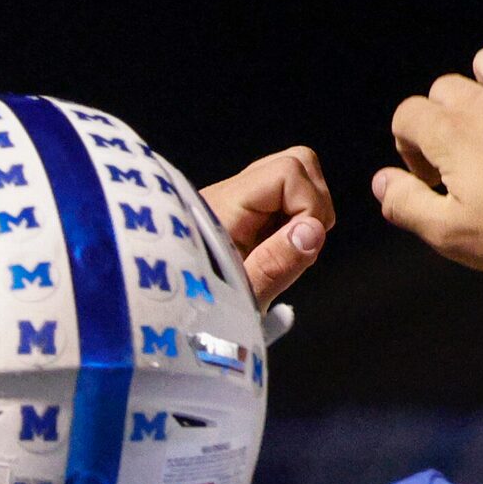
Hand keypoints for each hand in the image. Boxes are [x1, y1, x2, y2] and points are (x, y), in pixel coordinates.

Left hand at [199, 146, 332, 305]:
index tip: (302, 247)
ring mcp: (235, 201)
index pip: (288, 172)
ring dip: (303, 213)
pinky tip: (275, 252)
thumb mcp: (240, 298)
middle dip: (312, 203)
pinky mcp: (239, 214)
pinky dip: (290, 222)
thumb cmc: (199, 313)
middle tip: (298, 247)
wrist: (170, 320)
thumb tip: (313, 229)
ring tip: (286, 253)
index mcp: (226, 206)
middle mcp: (230, 193)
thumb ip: (275, 264)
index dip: (309, 206)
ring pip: (290, 179)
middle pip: (295, 163)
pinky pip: (279, 200)